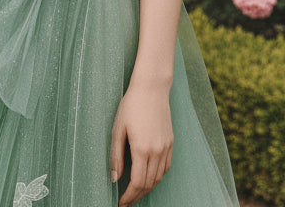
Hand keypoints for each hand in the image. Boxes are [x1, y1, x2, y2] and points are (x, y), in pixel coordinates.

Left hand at [109, 81, 173, 205]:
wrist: (152, 88)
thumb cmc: (131, 106)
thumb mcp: (117, 129)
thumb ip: (116, 156)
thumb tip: (114, 178)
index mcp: (142, 149)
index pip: (137, 183)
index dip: (129, 196)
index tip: (120, 203)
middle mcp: (157, 151)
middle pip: (149, 184)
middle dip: (137, 196)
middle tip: (126, 202)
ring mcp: (166, 147)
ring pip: (159, 177)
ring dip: (147, 188)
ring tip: (135, 193)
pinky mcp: (170, 142)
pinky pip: (166, 167)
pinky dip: (158, 177)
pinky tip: (149, 177)